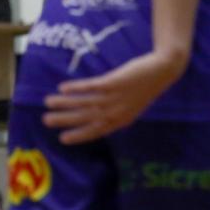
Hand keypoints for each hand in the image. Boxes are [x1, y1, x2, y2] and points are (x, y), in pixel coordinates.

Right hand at [42, 50, 186, 144]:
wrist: (163, 70)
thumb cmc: (146, 88)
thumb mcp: (133, 107)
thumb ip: (117, 115)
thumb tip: (98, 121)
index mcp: (121, 120)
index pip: (96, 131)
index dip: (79, 136)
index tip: (62, 139)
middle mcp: (116, 111)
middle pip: (85, 118)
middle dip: (65, 119)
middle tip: (46, 120)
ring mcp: (115, 97)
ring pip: (84, 102)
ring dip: (64, 103)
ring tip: (48, 101)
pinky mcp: (114, 82)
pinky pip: (91, 87)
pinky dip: (76, 88)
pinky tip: (63, 87)